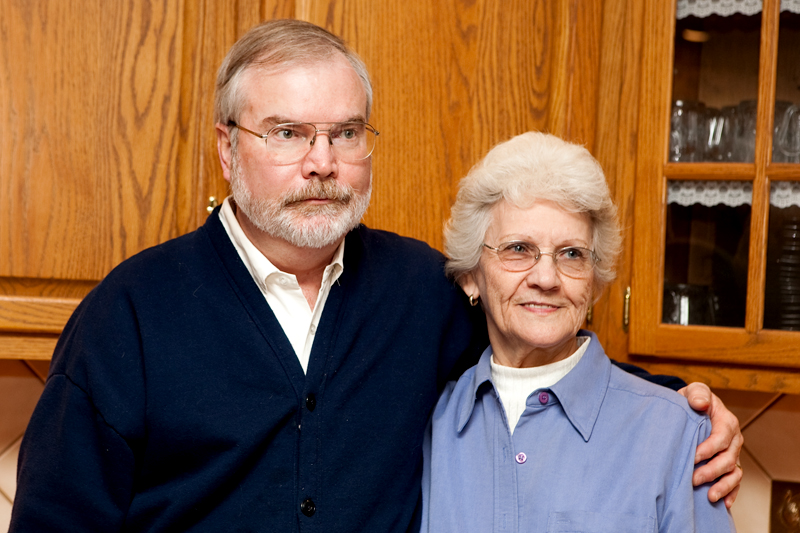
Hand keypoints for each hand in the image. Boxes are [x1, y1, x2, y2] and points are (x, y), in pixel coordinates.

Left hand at [678, 382, 743, 508]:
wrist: (691, 408)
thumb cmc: (692, 400)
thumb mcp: (694, 391)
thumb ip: (697, 394)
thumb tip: (700, 403)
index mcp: (726, 421)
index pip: (721, 437)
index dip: (709, 448)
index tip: (693, 457)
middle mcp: (733, 439)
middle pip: (728, 458)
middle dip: (711, 471)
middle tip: (693, 479)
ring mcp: (732, 453)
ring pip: (733, 472)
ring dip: (723, 485)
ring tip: (710, 496)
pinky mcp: (729, 464)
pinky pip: (735, 481)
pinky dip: (731, 492)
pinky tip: (723, 503)